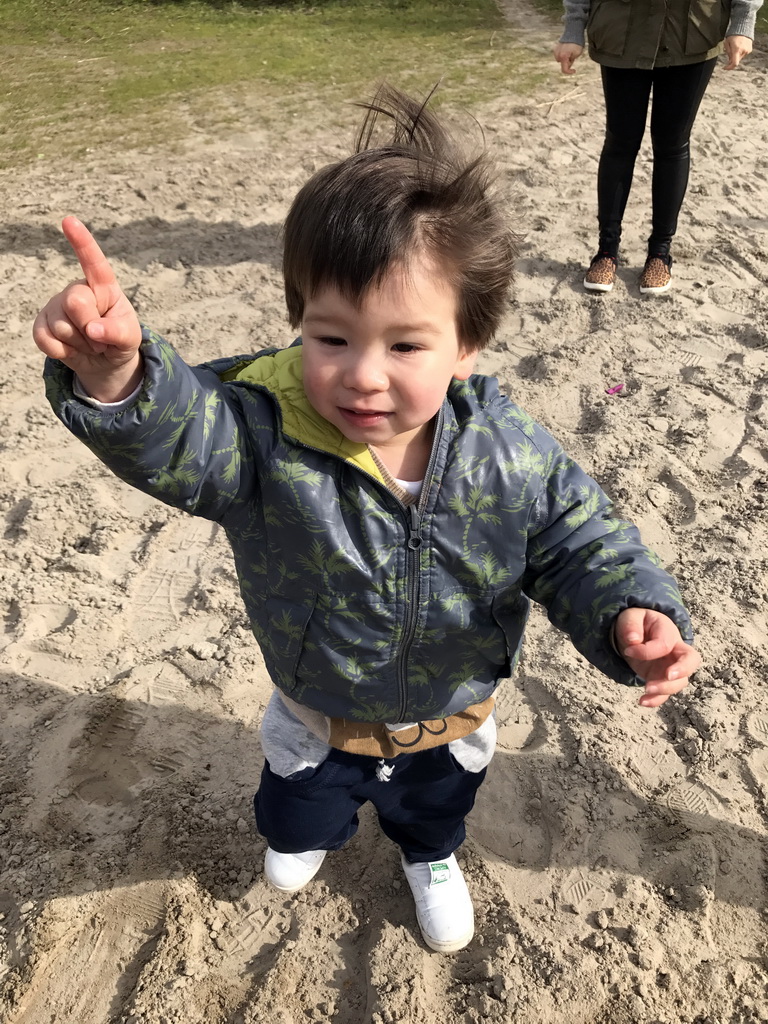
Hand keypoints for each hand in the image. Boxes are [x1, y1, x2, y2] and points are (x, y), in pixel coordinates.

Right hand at [33, 216, 142, 401]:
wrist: (105, 362)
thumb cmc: (120, 340)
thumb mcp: (130, 337)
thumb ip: (118, 332)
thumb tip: (93, 329)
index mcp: (103, 286)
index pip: (93, 262)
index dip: (81, 242)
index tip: (69, 221)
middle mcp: (77, 290)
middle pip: (75, 302)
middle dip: (90, 327)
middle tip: (101, 339)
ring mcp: (56, 306)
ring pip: (62, 327)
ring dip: (81, 344)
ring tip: (90, 344)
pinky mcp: (42, 324)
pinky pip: (46, 340)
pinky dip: (64, 352)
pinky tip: (71, 348)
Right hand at [553, 42, 582, 74]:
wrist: (573, 31)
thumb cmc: (576, 43)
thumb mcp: (577, 54)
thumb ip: (571, 61)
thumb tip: (568, 64)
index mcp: (563, 57)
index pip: (564, 69)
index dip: (569, 72)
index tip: (574, 70)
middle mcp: (558, 55)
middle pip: (562, 64)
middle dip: (568, 62)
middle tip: (573, 56)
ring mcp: (556, 51)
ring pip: (560, 59)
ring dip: (565, 58)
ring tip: (570, 51)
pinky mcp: (555, 48)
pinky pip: (559, 54)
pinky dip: (562, 54)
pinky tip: (567, 49)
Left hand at [615, 607, 701, 707]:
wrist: (636, 632)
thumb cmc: (637, 623)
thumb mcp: (630, 616)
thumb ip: (631, 625)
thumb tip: (632, 640)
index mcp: (669, 632)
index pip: (664, 644)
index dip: (645, 650)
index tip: (627, 649)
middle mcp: (675, 651)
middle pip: (691, 661)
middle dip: (682, 669)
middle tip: (668, 675)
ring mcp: (670, 667)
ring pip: (679, 682)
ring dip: (665, 688)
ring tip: (646, 689)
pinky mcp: (661, 679)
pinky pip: (665, 694)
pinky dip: (656, 700)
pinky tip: (642, 701)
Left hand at [723, 35, 752, 68]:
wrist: (743, 27)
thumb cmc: (733, 35)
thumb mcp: (727, 43)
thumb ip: (728, 52)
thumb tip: (729, 60)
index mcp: (737, 50)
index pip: (734, 63)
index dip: (729, 67)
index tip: (725, 67)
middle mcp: (743, 51)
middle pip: (736, 60)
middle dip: (732, 59)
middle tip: (729, 54)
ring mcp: (748, 50)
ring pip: (740, 57)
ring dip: (736, 56)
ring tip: (735, 47)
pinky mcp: (750, 49)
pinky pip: (743, 54)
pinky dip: (740, 53)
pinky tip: (739, 46)